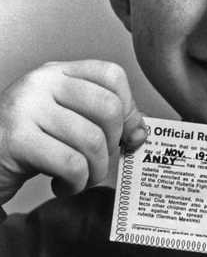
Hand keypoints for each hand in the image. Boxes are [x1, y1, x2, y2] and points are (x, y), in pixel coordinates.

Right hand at [0, 60, 146, 204]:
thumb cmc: (27, 140)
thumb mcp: (66, 118)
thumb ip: (103, 118)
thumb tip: (141, 131)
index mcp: (60, 72)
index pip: (112, 74)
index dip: (129, 106)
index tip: (127, 133)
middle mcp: (44, 82)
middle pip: (109, 106)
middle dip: (113, 142)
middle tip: (99, 157)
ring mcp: (27, 107)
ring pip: (92, 139)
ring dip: (95, 170)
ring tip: (80, 177)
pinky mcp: (16, 139)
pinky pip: (70, 163)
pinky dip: (75, 182)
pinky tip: (61, 184)